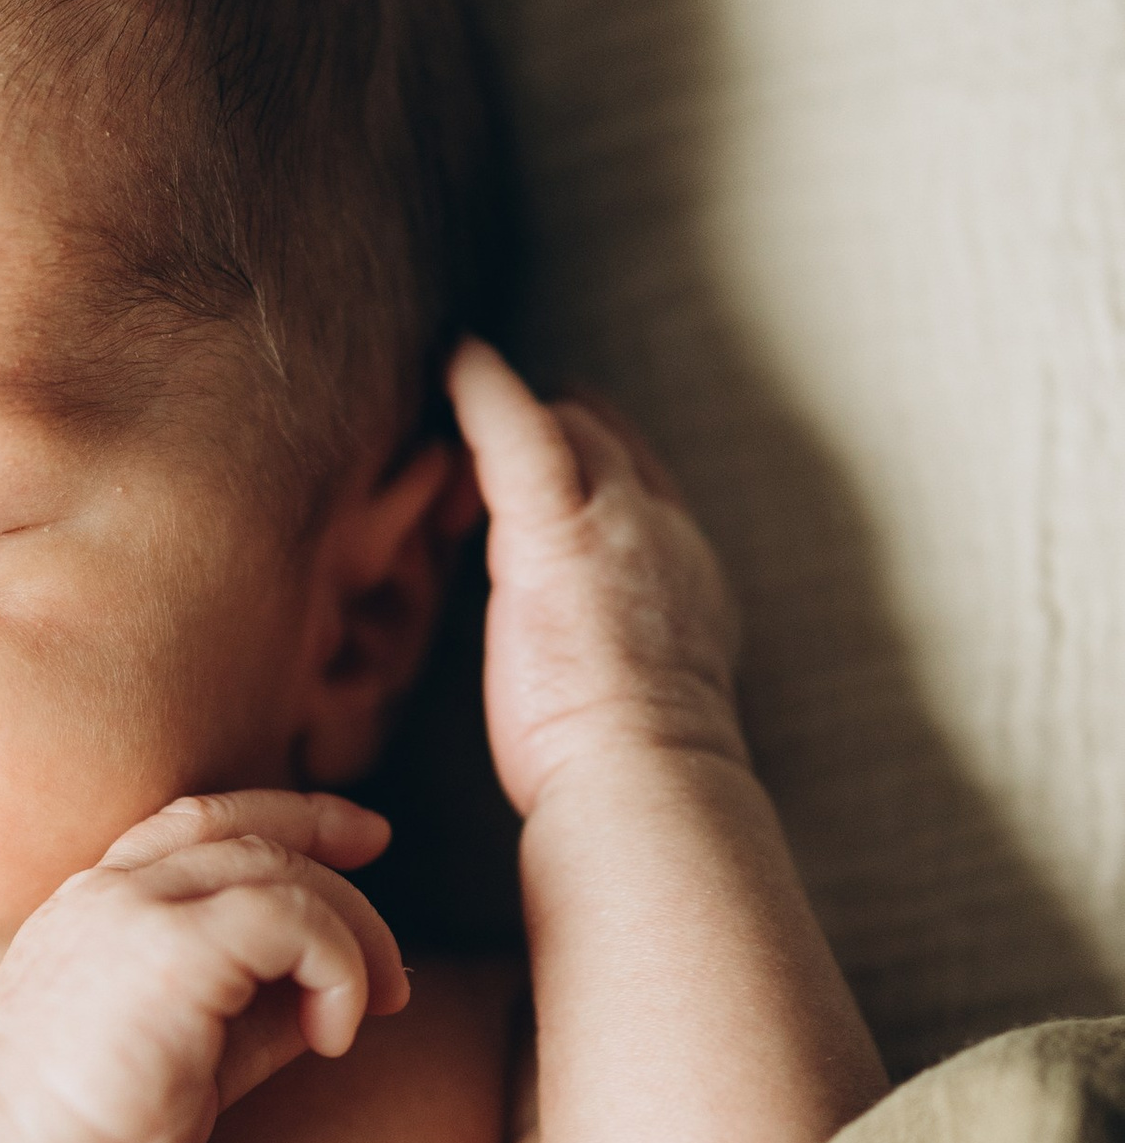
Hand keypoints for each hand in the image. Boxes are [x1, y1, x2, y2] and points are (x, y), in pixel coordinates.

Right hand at [0, 791, 409, 1142]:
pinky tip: (333, 1033)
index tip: (362, 842)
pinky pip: (294, 918)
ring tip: (370, 1011)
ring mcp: (136, 909)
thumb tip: (331, 994)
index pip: (201, 823)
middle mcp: (110, 889)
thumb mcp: (184, 1054)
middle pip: (251, 832)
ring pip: (282, 870)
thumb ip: (248, 1010)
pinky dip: (338, 966)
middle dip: (342, 874)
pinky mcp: (173, 948)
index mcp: (95, 904)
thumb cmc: (82, 1137)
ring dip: (352, 936)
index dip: (292, 818)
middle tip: (392, 959)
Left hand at [449, 339, 744, 823]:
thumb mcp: (641, 701)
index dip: (600, 475)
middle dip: (557, 433)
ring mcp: (617, 523)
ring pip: (569, 430)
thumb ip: (619, 662)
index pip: (644, 497)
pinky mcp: (557, 530)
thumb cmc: (629, 776)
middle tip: (486, 430)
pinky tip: (455, 360)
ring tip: (460, 387)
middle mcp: (662, 535)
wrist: (651, 781)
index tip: (556, 471)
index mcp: (686, 581)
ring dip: (516, 415)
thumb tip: (591, 684)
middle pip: (612, 448)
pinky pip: (516, 426)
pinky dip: (486, 388)